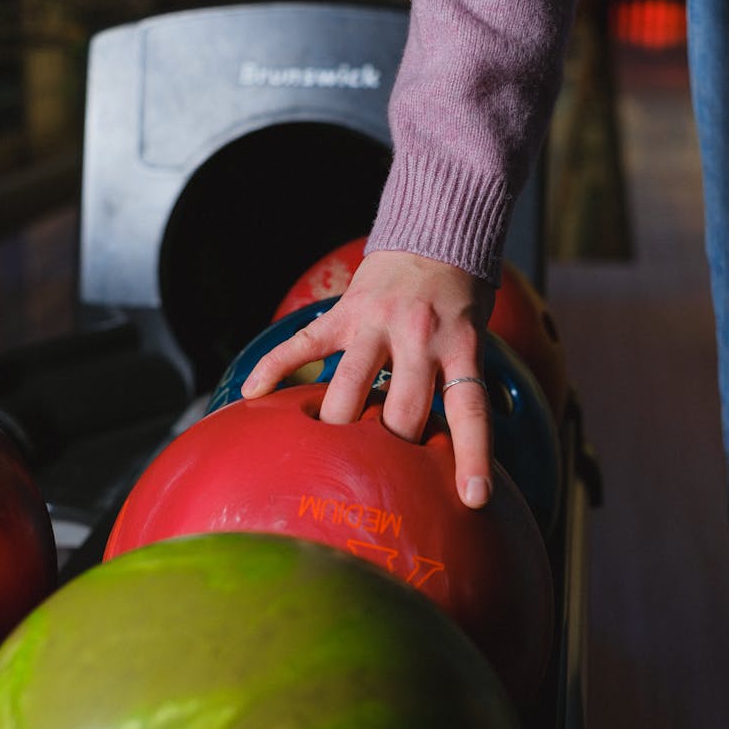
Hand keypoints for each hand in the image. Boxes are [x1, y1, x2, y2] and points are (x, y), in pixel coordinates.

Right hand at [240, 250, 495, 507]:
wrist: (438, 230)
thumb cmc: (461, 297)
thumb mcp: (475, 338)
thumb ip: (456, 384)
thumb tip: (439, 451)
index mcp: (461, 346)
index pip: (469, 410)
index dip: (471, 456)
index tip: (473, 498)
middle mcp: (420, 338)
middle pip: (400, 412)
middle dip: (390, 450)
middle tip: (379, 473)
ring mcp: (378, 325)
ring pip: (348, 389)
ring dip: (337, 425)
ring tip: (327, 452)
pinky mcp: (343, 314)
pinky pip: (303, 344)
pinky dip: (275, 368)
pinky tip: (252, 394)